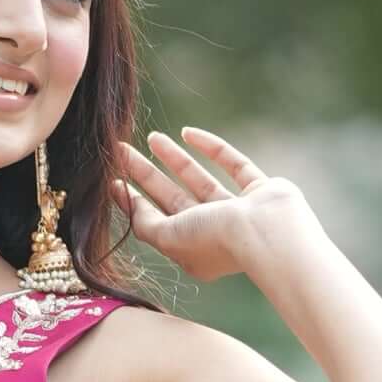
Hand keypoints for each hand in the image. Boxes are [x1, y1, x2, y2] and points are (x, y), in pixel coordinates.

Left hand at [119, 126, 322, 291]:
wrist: (268, 233)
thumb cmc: (216, 240)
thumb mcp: (168, 237)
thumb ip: (144, 223)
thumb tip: (128, 203)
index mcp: (192, 250)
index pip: (157, 222)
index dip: (135, 201)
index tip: (114, 179)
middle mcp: (216, 232)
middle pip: (174, 198)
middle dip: (148, 174)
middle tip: (123, 150)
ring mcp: (240, 211)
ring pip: (201, 179)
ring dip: (175, 158)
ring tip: (152, 136)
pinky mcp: (261, 190)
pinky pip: (233, 164)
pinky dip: (212, 148)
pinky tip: (189, 132)